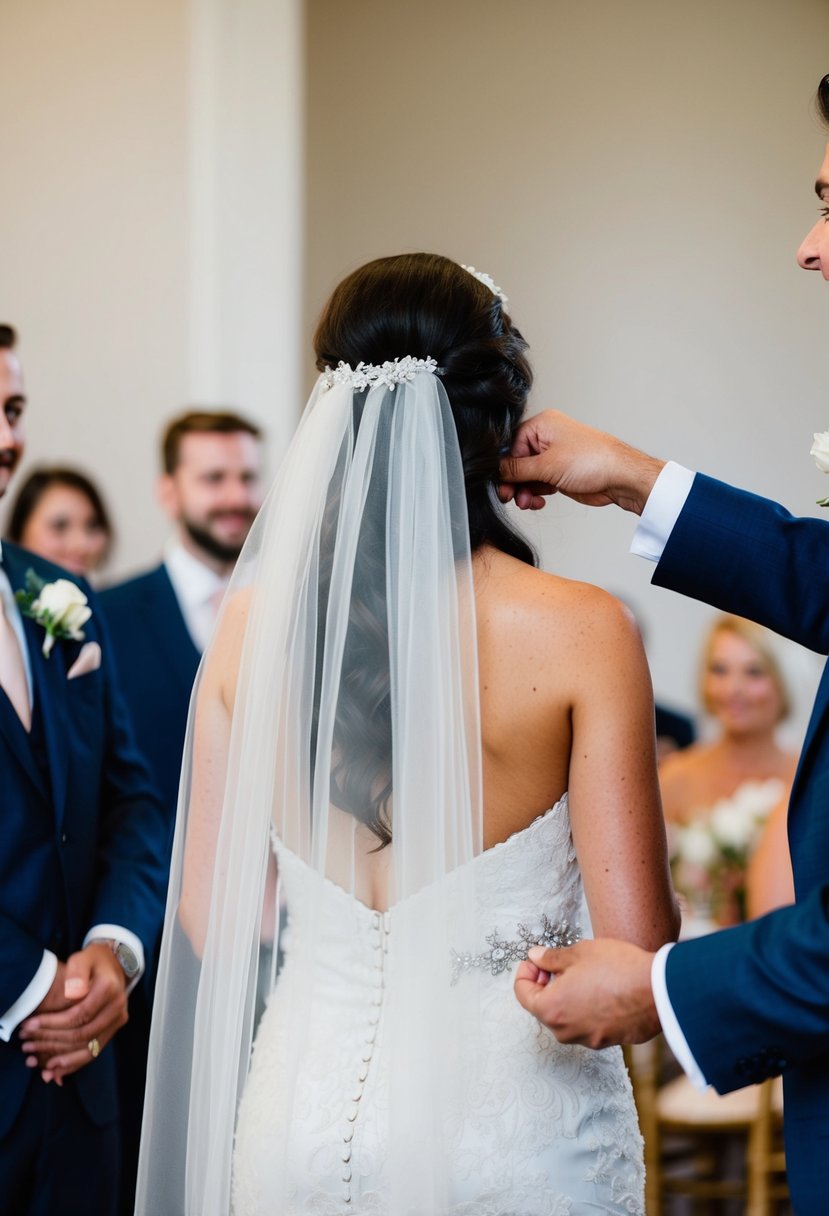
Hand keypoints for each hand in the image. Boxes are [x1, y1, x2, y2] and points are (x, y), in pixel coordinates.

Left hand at [19, 943, 127, 1082]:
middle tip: (28, 1045)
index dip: (53, 1023)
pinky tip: (57, 1072)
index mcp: (109, 989)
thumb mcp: (83, 958)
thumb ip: (77, 972)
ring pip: (90, 1048)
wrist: (115, 963)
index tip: (29, 1026)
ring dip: (64, 1060)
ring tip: (41, 1066)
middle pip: (83, 1034)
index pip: (79, 1014)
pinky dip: (75, 1063)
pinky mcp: (114, 1028)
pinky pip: (95, 1051)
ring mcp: (118, 1019)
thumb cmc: (94, 960)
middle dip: (53, 1042)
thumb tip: (73, 993)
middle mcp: (117, 1007)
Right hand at [498, 410, 664, 515]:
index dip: (504, 466)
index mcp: (542, 426)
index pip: (510, 445)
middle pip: (517, 462)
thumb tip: (496, 471)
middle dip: (514, 482)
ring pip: (527, 476)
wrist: (620, 477)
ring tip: (528, 502)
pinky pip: (538, 484)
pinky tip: (538, 501)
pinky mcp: (559, 473)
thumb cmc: (594, 460)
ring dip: (524, 491)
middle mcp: (546, 439)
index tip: (500, 483)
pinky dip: (535, 494)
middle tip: (510, 497)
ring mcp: (553, 457)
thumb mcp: (547, 465)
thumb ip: (517, 469)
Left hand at [513, 938, 660, 1047]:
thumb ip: (551, 958)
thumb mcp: (578, 953)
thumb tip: (536, 957)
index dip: (526, 973)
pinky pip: (587, 1024)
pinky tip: (601, 989)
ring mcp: (587, 1039)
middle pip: (543, 1007)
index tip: (536, 960)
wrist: (658, 991)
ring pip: (566, 1017)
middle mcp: (565, 1031)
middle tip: (559, 964)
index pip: (522, 994)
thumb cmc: (617, 969)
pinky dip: (586, 1008)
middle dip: (546, 985)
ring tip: (583, 974)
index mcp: (551, 1009)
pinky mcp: (608, 1041)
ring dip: (567, 997)